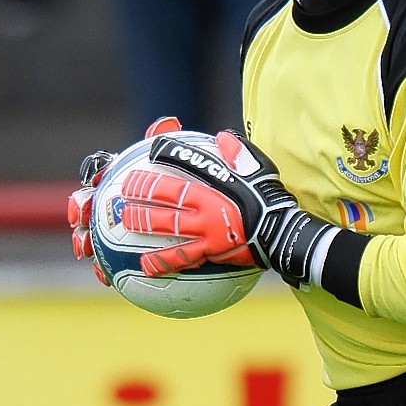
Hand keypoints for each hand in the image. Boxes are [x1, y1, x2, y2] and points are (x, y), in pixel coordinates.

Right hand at [67, 118, 182, 282]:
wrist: (207, 221)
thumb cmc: (193, 189)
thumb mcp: (189, 165)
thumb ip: (174, 144)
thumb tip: (168, 122)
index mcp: (123, 178)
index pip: (102, 171)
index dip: (95, 175)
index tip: (97, 180)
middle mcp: (113, 202)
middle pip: (87, 202)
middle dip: (79, 210)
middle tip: (80, 217)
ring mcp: (115, 229)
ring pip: (91, 234)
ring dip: (83, 241)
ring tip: (85, 251)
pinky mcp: (122, 254)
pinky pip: (109, 263)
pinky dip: (104, 270)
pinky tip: (107, 279)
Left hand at [119, 130, 337, 286]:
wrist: (284, 235)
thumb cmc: (271, 199)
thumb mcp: (259, 169)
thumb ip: (238, 153)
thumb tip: (222, 137)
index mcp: (213, 188)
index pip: (179, 173)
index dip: (159, 166)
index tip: (142, 160)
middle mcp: (205, 210)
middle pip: (164, 201)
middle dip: (139, 196)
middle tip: (121, 193)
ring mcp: (206, 233)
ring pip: (167, 228)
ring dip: (143, 225)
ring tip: (124, 223)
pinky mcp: (211, 253)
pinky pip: (182, 259)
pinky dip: (162, 263)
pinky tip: (145, 267)